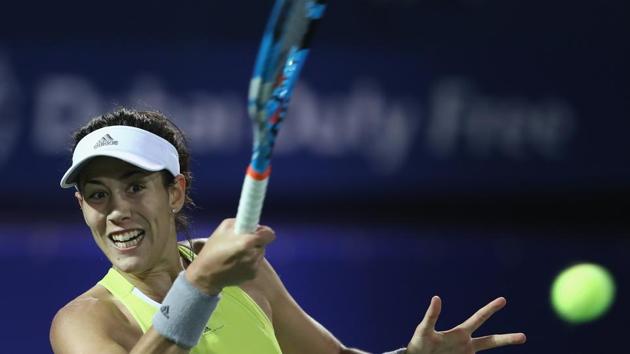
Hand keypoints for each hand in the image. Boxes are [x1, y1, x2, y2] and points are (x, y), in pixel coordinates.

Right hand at [185, 218, 274, 294]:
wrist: (205, 275)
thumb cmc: (212, 249)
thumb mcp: (224, 227)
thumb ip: (242, 223)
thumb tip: (253, 225)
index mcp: (247, 242)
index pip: (270, 234)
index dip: (264, 232)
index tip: (256, 232)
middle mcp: (254, 255)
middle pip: (262, 244)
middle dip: (255, 242)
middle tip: (241, 243)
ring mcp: (254, 267)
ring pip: (259, 254)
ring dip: (252, 252)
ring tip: (236, 254)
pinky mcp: (253, 275)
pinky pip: (256, 264)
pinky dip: (249, 262)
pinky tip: (236, 264)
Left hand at [406, 296, 525, 353]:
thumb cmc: (419, 344)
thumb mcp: (424, 329)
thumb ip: (432, 316)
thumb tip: (436, 297)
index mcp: (461, 333)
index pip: (479, 318)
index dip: (491, 308)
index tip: (503, 300)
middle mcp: (467, 345)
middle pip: (491, 341)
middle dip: (508, 339)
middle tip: (524, 336)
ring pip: (486, 351)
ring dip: (500, 346)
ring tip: (517, 342)